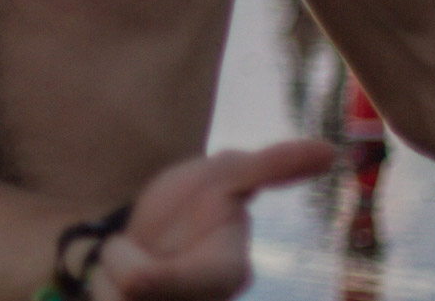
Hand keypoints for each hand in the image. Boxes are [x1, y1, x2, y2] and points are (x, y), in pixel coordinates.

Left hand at [97, 139, 332, 298]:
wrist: (157, 235)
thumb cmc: (190, 205)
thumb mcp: (222, 176)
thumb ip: (271, 166)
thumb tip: (330, 149)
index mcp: (224, 273)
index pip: (148, 282)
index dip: (133, 271)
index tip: (123, 259)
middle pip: (121, 297)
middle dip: (112, 270)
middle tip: (130, 255)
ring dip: (104, 285)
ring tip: (129, 272)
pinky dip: (104, 299)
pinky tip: (122, 292)